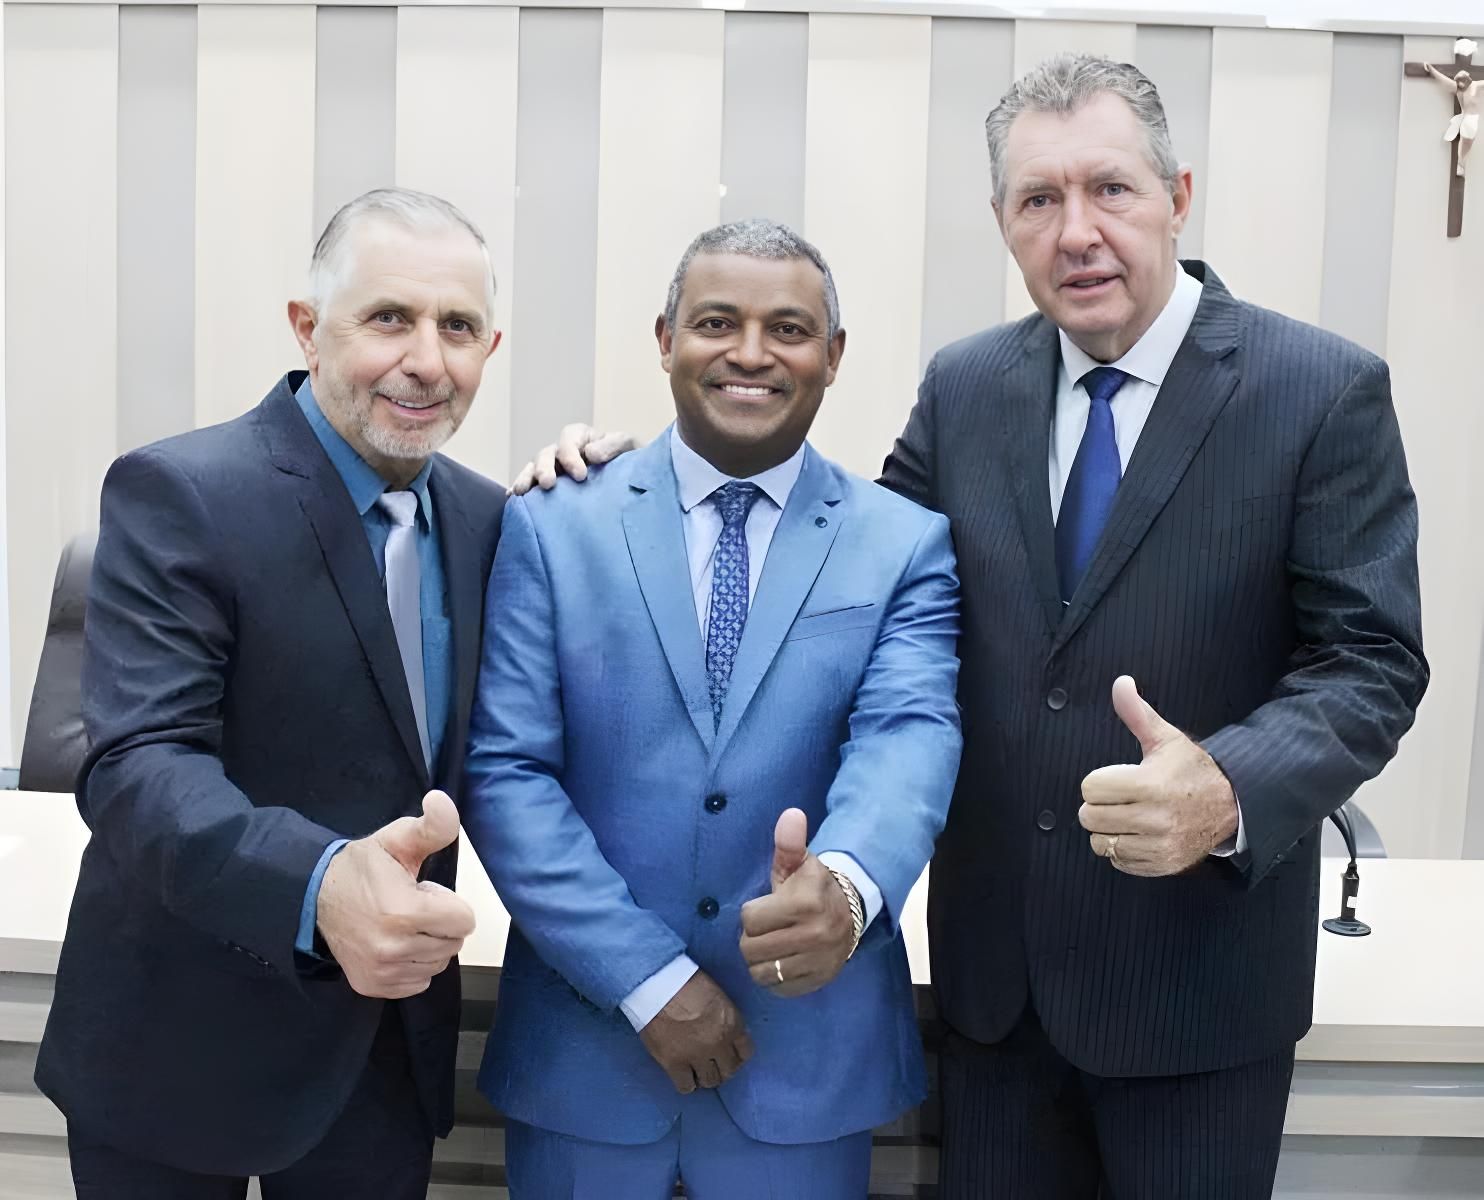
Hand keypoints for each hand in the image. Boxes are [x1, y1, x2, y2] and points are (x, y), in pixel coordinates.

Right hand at [316, 790, 476, 998]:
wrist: (315, 897)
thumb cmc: (363, 868)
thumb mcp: (398, 839)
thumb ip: (432, 825)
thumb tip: (442, 800)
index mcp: (405, 912)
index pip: (465, 921)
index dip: (449, 902)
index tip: (423, 891)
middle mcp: (393, 949)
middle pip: (453, 943)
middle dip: (441, 923)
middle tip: (412, 905)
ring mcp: (382, 972)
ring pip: (437, 963)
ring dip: (429, 944)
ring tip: (402, 923)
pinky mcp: (373, 986)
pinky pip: (418, 982)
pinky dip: (414, 965)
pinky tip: (395, 943)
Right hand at [510, 424, 638, 494]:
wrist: (631, 482)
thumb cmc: (628, 460)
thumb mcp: (628, 446)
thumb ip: (612, 445)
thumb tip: (590, 454)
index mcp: (581, 437)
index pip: (569, 440)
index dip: (570, 455)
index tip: (581, 475)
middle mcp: (562, 451)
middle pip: (546, 455)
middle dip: (544, 468)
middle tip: (548, 484)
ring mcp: (553, 469)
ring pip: (533, 469)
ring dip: (526, 479)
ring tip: (521, 492)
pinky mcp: (550, 487)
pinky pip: (531, 486)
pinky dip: (520, 490)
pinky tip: (512, 499)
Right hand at [639, 971, 753, 1092]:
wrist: (656, 983)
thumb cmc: (685, 981)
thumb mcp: (717, 995)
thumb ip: (725, 1018)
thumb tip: (725, 1033)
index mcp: (732, 1022)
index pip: (746, 1051)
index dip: (737, 1055)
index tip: (730, 1054)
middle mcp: (719, 1043)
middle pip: (729, 1070)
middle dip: (722, 1067)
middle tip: (713, 1064)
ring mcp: (697, 1055)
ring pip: (710, 1081)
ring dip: (706, 1077)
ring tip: (698, 1071)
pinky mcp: (674, 1063)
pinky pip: (686, 1086)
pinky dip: (687, 1083)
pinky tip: (683, 1075)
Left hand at [739, 809, 855, 997]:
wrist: (851, 911)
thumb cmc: (815, 885)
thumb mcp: (801, 862)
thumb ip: (790, 842)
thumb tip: (791, 815)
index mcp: (804, 904)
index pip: (750, 919)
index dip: (753, 913)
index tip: (767, 907)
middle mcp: (813, 935)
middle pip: (752, 949)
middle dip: (753, 938)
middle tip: (766, 929)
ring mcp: (817, 962)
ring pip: (761, 972)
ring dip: (760, 960)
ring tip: (772, 945)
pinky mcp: (818, 981)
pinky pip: (778, 988)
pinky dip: (775, 977)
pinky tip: (783, 960)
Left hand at [1078, 676, 1238, 876]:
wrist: (1231, 805)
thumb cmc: (1190, 769)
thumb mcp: (1165, 738)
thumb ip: (1137, 713)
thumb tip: (1121, 682)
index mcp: (1150, 785)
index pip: (1090, 789)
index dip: (1099, 781)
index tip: (1117, 778)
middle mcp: (1155, 819)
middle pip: (1090, 817)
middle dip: (1099, 805)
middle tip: (1119, 798)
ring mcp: (1159, 846)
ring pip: (1100, 843)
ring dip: (1108, 829)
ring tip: (1128, 816)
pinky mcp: (1162, 865)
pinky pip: (1119, 861)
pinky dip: (1121, 850)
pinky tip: (1138, 834)